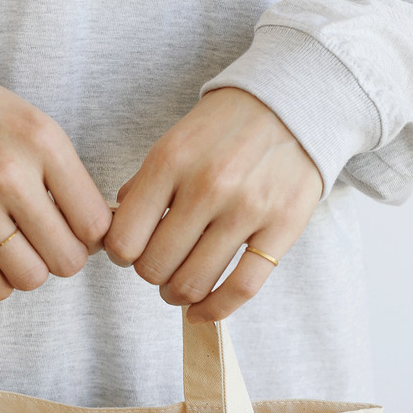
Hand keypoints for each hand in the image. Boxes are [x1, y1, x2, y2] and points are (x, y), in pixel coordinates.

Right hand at [0, 50, 111, 298]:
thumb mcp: (34, 124)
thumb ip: (66, 175)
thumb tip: (95, 232)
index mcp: (43, 143)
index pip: (94, 223)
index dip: (92, 237)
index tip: (79, 231)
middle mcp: (9, 173)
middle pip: (67, 258)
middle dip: (64, 257)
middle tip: (48, 243)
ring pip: (30, 277)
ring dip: (30, 271)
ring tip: (20, 251)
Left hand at [103, 87, 322, 322]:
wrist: (297, 101)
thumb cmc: (225, 128)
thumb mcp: (175, 141)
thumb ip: (143, 186)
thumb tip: (116, 232)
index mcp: (171, 161)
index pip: (124, 239)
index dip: (120, 255)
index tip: (129, 253)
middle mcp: (208, 185)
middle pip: (155, 267)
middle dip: (150, 275)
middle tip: (159, 267)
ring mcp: (248, 208)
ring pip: (193, 283)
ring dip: (177, 295)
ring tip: (178, 287)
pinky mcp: (283, 227)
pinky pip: (241, 288)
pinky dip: (215, 310)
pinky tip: (202, 312)